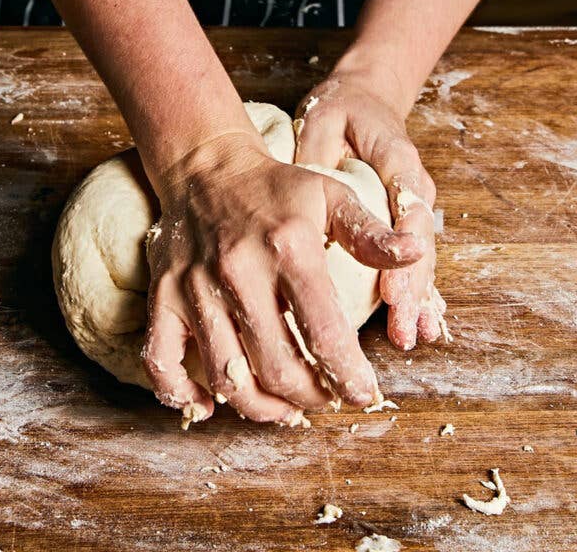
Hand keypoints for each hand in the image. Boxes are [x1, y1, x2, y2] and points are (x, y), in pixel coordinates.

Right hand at [141, 132, 423, 426]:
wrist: (206, 167)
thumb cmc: (276, 188)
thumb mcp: (332, 196)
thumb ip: (371, 234)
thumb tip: (415, 254)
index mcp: (289, 249)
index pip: (324, 332)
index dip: (348, 375)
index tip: (363, 395)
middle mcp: (239, 272)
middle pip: (277, 366)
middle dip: (310, 397)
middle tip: (326, 399)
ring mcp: (195, 288)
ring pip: (226, 374)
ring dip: (262, 407)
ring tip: (286, 409)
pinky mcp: (163, 296)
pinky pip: (161, 360)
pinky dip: (182, 394)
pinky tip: (209, 405)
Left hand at [294, 68, 448, 351]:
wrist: (365, 100)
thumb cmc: (340, 111)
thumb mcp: (324, 120)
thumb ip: (319, 153)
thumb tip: (306, 189)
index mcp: (398, 160)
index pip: (408, 211)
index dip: (403, 255)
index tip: (393, 289)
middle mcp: (414, 187)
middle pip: (420, 246)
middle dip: (412, 290)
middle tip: (401, 327)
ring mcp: (414, 207)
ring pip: (422, 259)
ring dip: (418, 300)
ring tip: (409, 337)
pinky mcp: (406, 222)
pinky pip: (415, 262)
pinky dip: (417, 294)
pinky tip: (417, 327)